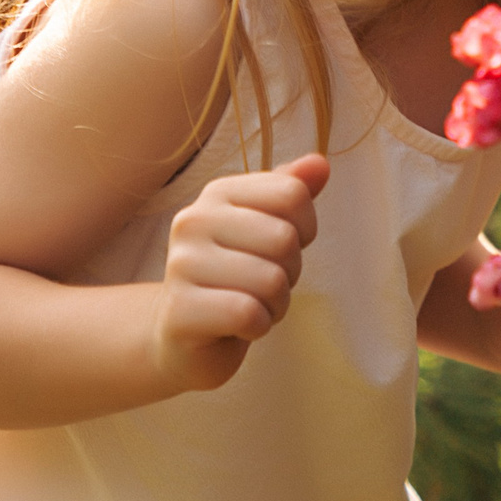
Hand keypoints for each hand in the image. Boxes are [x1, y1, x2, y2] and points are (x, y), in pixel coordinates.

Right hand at [151, 154, 327, 391]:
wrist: (182, 337)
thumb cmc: (234, 279)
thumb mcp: (265, 231)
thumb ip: (290, 193)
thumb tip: (320, 163)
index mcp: (217, 192)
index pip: (292, 194)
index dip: (304, 229)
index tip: (278, 250)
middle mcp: (193, 220)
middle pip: (284, 238)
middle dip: (288, 272)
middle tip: (261, 286)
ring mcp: (181, 265)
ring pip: (271, 280)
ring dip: (274, 305)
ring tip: (249, 307)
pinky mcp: (179, 310)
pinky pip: (248, 313)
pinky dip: (258, 327)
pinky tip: (238, 327)